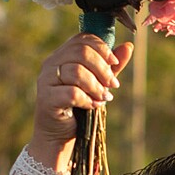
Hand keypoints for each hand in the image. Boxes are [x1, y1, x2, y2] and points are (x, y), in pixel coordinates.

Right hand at [30, 34, 134, 162]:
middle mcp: (51, 64)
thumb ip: (111, 67)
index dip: (102, 48)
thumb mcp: (98, 84)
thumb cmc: (78, 108)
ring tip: (104, 98)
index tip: (115, 64)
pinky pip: (71, 93)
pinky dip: (87, 100)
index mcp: (62, 55)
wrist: (59, 136)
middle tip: (113, 85)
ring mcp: (45, 80)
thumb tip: (128, 46)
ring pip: (76, 71)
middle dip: (103, 69)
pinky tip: (92, 106)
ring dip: (96, 86)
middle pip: (81, 52)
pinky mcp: (46, 98)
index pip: (82, 39)